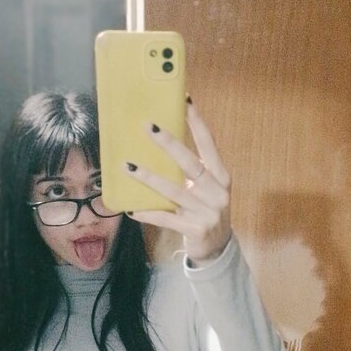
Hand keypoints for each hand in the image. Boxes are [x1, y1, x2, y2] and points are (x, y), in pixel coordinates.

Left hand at [125, 99, 231, 264]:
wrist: (218, 249)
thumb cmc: (206, 211)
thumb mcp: (206, 190)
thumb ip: (191, 172)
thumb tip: (160, 143)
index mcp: (221, 177)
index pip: (209, 144)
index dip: (197, 123)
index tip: (185, 101)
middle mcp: (217, 192)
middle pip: (191, 164)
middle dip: (169, 144)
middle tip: (147, 127)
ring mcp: (208, 212)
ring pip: (174, 191)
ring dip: (149, 178)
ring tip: (128, 166)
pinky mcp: (196, 230)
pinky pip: (167, 218)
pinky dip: (148, 213)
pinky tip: (131, 208)